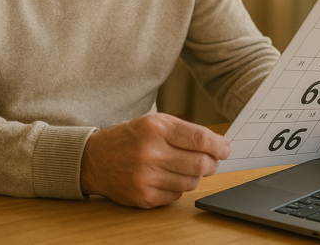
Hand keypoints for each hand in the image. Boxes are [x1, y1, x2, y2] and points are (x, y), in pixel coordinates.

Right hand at [80, 113, 230, 207]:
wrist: (94, 160)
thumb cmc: (129, 138)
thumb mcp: (154, 122)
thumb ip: (185, 131)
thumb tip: (217, 146)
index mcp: (155, 129)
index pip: (200, 140)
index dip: (219, 146)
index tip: (225, 148)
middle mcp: (150, 153)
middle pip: (200, 164)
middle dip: (212, 163)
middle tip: (212, 160)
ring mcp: (146, 177)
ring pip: (191, 182)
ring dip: (195, 176)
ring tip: (186, 167)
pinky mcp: (143, 197)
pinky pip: (176, 195)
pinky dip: (178, 187)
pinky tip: (168, 177)